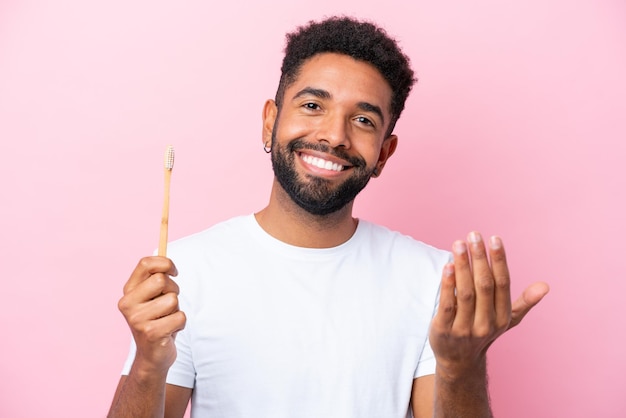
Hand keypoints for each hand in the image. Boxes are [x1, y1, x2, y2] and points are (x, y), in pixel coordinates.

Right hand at [117, 256, 185, 374]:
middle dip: (173, 289)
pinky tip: (169, 331)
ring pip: (173, 300)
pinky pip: (180, 317)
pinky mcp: (150, 333)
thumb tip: (168, 263)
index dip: (165, 263)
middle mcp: (128, 304)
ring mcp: (137, 319)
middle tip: (169, 304)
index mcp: (128, 291)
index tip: (174, 272)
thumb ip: (157, 279)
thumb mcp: (153, 298)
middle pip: (161, 280)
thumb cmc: (156, 320)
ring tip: (167, 320)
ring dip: (176, 310)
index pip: (145, 263)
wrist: (152, 356)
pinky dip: (180, 324)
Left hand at [429, 232, 548, 379]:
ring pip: (465, 292)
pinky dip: (447, 284)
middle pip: (484, 285)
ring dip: (462, 266)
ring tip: (459, 244)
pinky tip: (447, 266)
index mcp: (502, 317)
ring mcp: (464, 328)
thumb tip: (546, 286)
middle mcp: (486, 323)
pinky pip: (447, 304)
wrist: (459, 361)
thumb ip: (524, 302)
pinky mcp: (444, 330)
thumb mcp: (506, 320)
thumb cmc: (483, 330)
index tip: (494, 238)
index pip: (502, 283)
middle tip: (473, 235)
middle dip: (479, 258)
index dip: (499, 260)